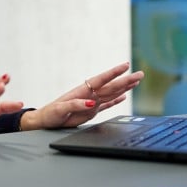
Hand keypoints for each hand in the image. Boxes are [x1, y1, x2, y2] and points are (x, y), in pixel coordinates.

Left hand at [20, 61, 143, 129]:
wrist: (46, 121)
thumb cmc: (50, 113)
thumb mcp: (60, 109)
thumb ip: (75, 105)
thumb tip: (90, 102)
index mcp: (81, 91)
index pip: (101, 80)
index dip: (113, 73)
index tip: (125, 66)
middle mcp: (89, 95)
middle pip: (111, 86)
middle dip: (125, 80)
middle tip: (140, 74)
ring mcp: (91, 102)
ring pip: (111, 93)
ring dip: (124, 88)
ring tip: (136, 81)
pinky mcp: (91, 111)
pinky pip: (106, 105)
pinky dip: (116, 100)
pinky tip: (124, 96)